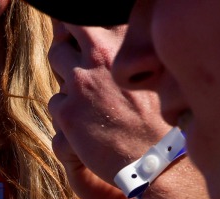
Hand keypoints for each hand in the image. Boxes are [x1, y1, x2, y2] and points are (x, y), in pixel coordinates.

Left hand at [46, 22, 171, 198]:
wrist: (159, 158)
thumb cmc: (163, 115)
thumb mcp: (154, 69)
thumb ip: (128, 52)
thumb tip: (110, 43)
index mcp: (121, 40)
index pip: (84, 20)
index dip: (80, 29)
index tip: (82, 37)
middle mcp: (98, 55)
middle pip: (62, 37)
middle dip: (67, 47)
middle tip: (79, 66)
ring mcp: (79, 83)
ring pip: (56, 66)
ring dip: (67, 79)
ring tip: (88, 99)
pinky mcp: (67, 113)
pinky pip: (55, 102)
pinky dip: (66, 112)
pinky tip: (87, 124)